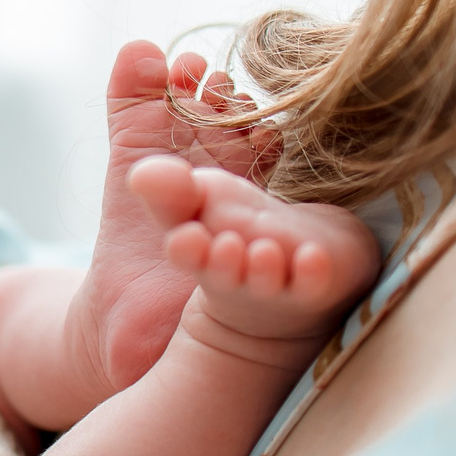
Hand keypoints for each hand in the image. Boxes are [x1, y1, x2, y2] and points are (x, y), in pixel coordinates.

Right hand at [128, 158, 380, 346]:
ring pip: (265, 282)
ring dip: (262, 269)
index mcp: (200, 253)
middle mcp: (235, 273)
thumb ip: (171, 188)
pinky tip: (313, 257)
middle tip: (227, 245)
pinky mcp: (313, 284)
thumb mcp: (200, 199)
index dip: (186, 249)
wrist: (295, 258)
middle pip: (222, 274)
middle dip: (222, 264)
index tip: (186, 236)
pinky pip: (312, 284)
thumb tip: (142, 171)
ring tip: (265, 251)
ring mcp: (273, 282)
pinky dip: (310, 273)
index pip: (186, 252)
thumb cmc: (237, 225)